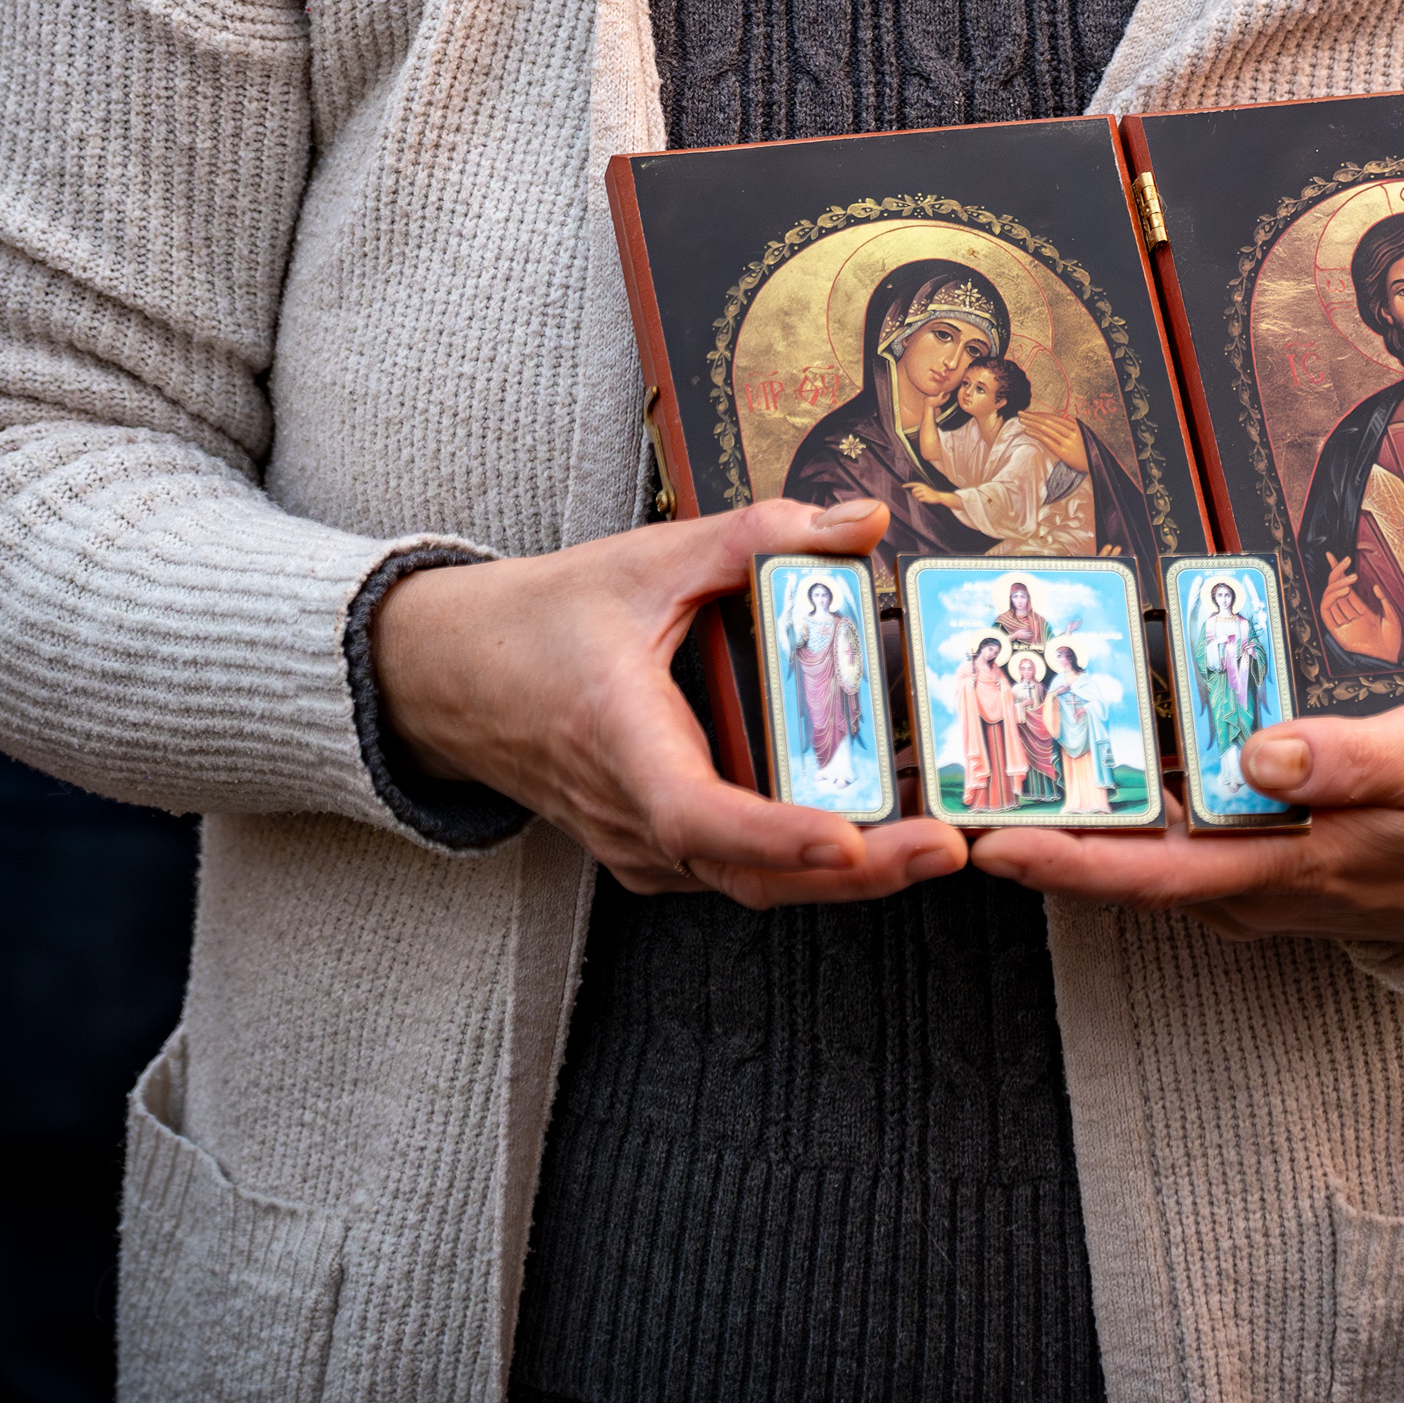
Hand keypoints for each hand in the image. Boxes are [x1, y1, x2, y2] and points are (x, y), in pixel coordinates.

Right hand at [370, 498, 964, 904]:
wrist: (457, 677)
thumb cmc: (547, 620)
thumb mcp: (652, 557)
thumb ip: (761, 534)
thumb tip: (863, 521)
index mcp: (620, 742)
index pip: (701, 815)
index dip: (778, 834)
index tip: (848, 837)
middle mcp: (632, 817)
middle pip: (752, 872)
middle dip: (860, 868)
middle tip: (946, 844)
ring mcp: (643, 848)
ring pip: (754, 881)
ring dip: (847, 870)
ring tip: (937, 834)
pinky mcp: (660, 852)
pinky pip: (741, 869)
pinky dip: (810, 856)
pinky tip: (878, 824)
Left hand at [907, 482, 958, 505]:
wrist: (938, 496)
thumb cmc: (930, 493)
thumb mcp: (925, 488)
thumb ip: (919, 489)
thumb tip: (912, 491)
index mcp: (922, 485)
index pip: (913, 484)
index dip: (907, 485)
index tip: (902, 486)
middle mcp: (923, 488)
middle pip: (913, 491)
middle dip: (913, 494)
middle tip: (917, 496)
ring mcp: (924, 493)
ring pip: (915, 496)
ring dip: (917, 498)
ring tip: (921, 498)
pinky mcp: (925, 498)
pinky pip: (919, 500)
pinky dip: (920, 500)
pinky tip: (924, 500)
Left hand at [971, 706, 1403, 951]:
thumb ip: (1342, 761)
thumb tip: (1257, 756)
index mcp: (1283, 874)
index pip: (1149, 877)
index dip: (1065, 860)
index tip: (986, 841)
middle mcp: (1261, 891)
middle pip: (1132, 873)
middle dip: (1048, 836)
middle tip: (966, 790)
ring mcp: (1272, 882)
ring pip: (1158, 861)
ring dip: (1091, 826)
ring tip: (1019, 769)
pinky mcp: (1285, 863)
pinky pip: (1195, 846)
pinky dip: (1147, 816)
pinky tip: (1126, 767)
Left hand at [1019, 409, 1088, 471]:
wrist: (1097, 466)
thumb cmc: (1089, 452)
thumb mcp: (1084, 434)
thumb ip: (1074, 425)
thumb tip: (1065, 416)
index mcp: (1075, 426)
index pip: (1053, 417)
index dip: (1040, 414)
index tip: (1029, 412)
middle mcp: (1071, 431)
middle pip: (1048, 420)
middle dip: (1032, 416)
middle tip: (1020, 413)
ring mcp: (1068, 441)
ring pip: (1046, 428)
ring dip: (1031, 423)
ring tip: (1021, 421)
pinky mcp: (1064, 452)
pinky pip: (1047, 440)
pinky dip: (1036, 434)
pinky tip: (1027, 431)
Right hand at [1319, 552, 1402, 661]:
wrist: (1388, 660)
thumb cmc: (1391, 643)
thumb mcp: (1391, 618)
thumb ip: (1384, 602)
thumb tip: (1373, 587)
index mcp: (1361, 612)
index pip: (1346, 588)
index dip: (1339, 573)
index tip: (1333, 557)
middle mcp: (1349, 615)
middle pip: (1336, 590)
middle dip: (1336, 572)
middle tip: (1344, 560)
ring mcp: (1342, 623)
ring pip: (1329, 598)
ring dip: (1336, 584)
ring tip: (1349, 577)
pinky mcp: (1336, 632)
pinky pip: (1326, 611)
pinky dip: (1331, 598)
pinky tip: (1343, 591)